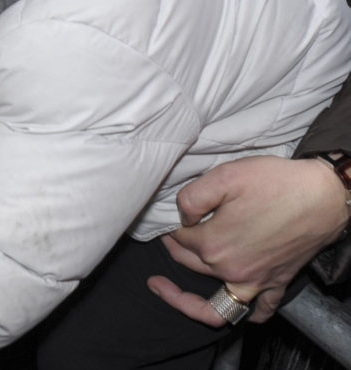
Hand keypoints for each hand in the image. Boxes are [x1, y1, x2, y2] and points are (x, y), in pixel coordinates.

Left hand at [148, 155, 348, 324]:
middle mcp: (231, 269)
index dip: (170, 225)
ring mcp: (256, 280)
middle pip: (190, 264)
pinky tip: (232, 304)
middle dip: (174, 250)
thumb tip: (181, 217)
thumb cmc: (275, 182)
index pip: (178, 239)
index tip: (166, 216)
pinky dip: (244, 312)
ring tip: (170, 289)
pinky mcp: (277, 282)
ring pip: (215, 300)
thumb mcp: (223, 176)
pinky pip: (258, 310)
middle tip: (167, 238)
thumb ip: (191, 198)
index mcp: (213, 244)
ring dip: (189, 298)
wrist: (324, 195)